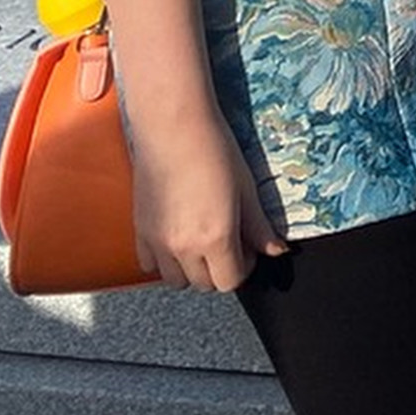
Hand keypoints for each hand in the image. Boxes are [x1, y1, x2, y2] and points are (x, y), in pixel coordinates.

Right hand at [132, 108, 285, 292]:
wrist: (174, 130)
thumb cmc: (215, 152)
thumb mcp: (247, 190)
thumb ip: (260, 227)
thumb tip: (276, 250)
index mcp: (215, 239)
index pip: (230, 281)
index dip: (245, 268)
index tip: (249, 250)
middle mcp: (183, 248)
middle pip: (204, 284)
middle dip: (221, 268)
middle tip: (230, 243)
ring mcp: (157, 243)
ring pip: (176, 280)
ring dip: (192, 269)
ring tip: (203, 241)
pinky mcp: (139, 232)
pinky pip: (149, 265)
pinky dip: (165, 261)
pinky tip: (178, 237)